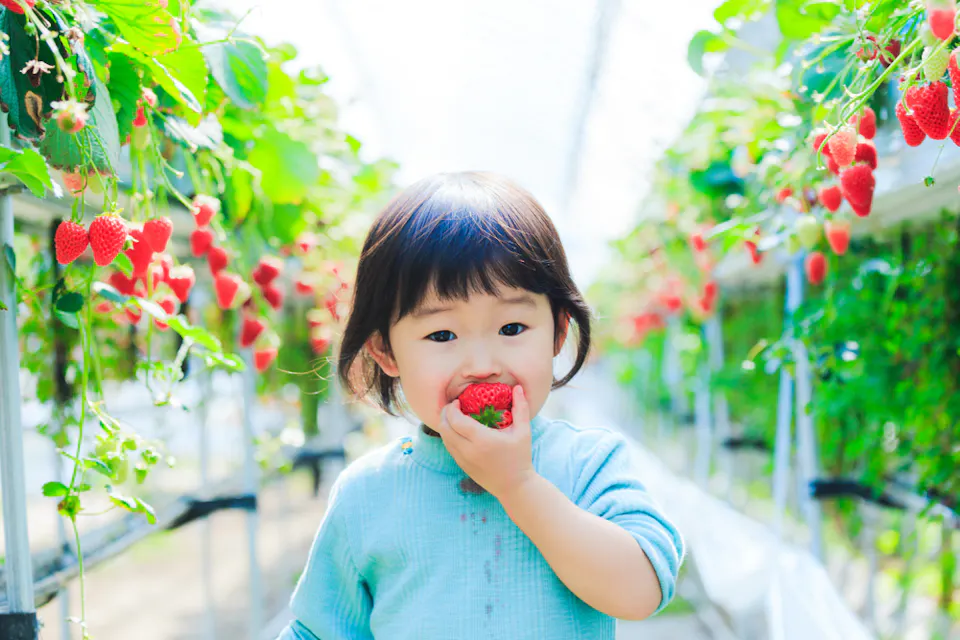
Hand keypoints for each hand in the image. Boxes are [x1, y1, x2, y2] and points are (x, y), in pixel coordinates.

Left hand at [434, 385, 536, 499]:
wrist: (515, 487)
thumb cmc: (520, 458)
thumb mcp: (523, 432)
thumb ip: (520, 408)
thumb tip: (517, 388)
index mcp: (481, 440)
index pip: (456, 420)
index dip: (452, 408)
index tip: (458, 401)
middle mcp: (468, 450)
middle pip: (445, 428)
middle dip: (445, 414)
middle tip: (453, 406)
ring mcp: (463, 460)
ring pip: (444, 438)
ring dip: (445, 424)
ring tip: (453, 416)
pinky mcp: (462, 466)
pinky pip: (448, 447)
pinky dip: (448, 436)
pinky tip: (456, 430)